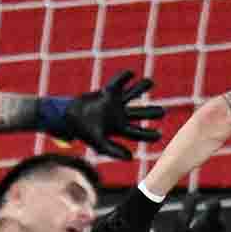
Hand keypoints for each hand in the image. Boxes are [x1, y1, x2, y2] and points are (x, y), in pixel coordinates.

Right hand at [45, 71, 164, 159]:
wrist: (68, 118)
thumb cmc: (84, 132)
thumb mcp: (99, 144)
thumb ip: (114, 151)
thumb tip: (131, 158)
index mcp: (119, 129)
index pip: (137, 133)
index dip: (149, 135)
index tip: (159, 135)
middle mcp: (119, 116)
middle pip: (139, 114)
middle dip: (151, 112)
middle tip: (162, 112)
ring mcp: (113, 104)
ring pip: (132, 95)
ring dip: (141, 88)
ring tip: (151, 82)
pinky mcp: (106, 93)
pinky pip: (117, 83)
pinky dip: (124, 78)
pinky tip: (132, 73)